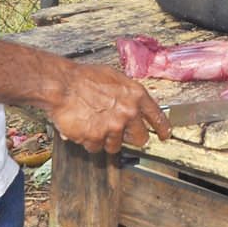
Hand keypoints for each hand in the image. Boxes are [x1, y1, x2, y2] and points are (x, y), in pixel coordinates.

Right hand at [45, 62, 170, 154]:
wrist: (62, 85)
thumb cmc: (84, 78)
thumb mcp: (114, 78)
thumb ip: (127, 94)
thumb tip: (133, 105)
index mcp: (136, 95)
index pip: (157, 117)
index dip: (163, 128)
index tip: (165, 135)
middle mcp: (128, 113)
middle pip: (141, 139)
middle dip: (132, 138)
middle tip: (121, 134)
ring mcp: (113, 127)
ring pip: (116, 146)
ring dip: (106, 140)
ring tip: (95, 124)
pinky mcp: (96, 138)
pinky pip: (96, 148)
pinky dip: (90, 142)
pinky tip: (84, 128)